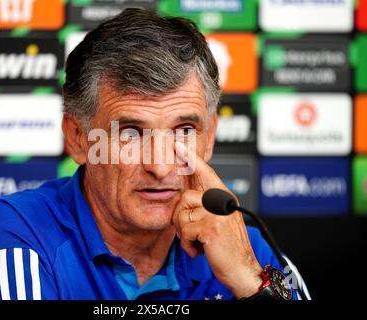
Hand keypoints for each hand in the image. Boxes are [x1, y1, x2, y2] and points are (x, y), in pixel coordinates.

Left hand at [172, 142, 262, 298]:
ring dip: (185, 236)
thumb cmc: (228, 248)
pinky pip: (184, 231)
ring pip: (181, 217)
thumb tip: (185, 195)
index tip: (177, 145)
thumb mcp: (219, 221)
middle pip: (184, 198)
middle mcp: (222, 202)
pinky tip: (201, 250)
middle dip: (181, 220)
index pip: (205, 173)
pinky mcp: (211, 227)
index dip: (191, 159)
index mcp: (224, 198)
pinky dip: (188, 246)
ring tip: (200, 243)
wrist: (243, 270)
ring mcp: (217, 213)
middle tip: (192, 234)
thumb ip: (206, 206)